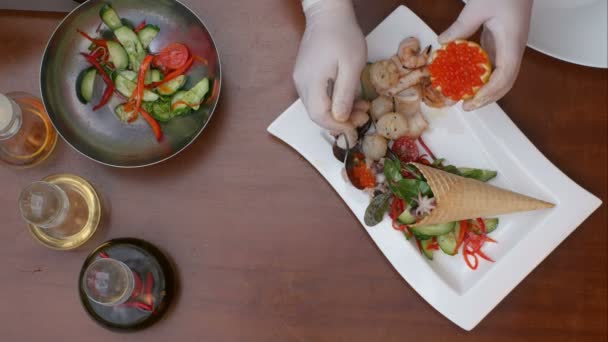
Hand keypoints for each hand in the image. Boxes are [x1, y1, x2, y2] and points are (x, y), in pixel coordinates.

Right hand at [293, 0, 366, 141]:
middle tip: (363, 117)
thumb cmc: (342, 34)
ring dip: (338, 111)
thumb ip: (345, 93)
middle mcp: (301, 83)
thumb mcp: (351, 65)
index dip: (337, 126)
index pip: (319, 115)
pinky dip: (333, 101)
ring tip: (361, 107)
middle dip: (340, 120)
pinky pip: (317, 95)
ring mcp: (301, 78)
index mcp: (311, 82)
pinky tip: (348, 96)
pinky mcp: (305, 74)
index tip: (355, 127)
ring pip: (317, 105)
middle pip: (316, 113)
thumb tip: (340, 117)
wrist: (328, 13)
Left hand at [438, 0, 532, 110]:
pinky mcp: (501, 44)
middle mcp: (513, 49)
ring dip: (483, 89)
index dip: (489, 93)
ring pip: (499, 77)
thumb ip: (461, 26)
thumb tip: (444, 42)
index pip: (505, 76)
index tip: (472, 102)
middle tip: (465, 106)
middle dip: (486, 98)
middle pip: (504, 82)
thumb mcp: (478, 7)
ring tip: (463, 97)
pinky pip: (492, 66)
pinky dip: (480, 77)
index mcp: (512, 42)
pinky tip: (465, 80)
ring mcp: (509, 47)